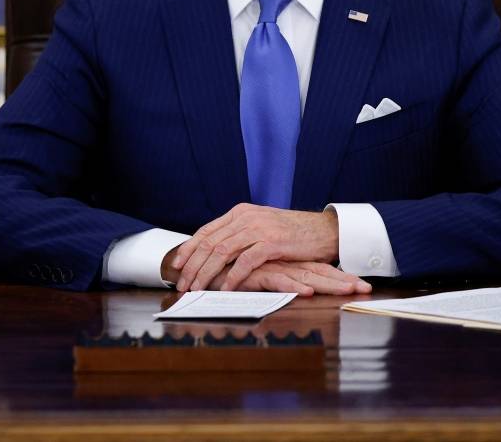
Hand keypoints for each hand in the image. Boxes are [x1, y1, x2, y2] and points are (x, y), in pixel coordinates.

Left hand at [170, 204, 338, 291]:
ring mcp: (259, 228)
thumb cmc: (292, 234)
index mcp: (240, 212)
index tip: (176, 266)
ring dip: (207, 273)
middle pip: (210, 242)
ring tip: (197, 289)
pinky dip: (233, 276)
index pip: (206, 230)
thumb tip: (215, 252)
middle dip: (192, 266)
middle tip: (182, 285)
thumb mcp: (261, 227)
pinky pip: (245, 261)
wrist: (324, 230)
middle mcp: (246, 217)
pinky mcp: (272, 243)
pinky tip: (225, 289)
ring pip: (222, 252)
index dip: (189, 249)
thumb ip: (240, 234)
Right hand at [220, 260, 370, 295]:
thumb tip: (302, 288)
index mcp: (289, 264)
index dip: (341, 277)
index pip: (319, 270)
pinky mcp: (258, 271)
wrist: (210, 261)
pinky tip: (308, 293)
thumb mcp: (263, 277)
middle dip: (343, 282)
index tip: (364, 287)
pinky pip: (279, 280)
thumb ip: (279, 279)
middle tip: (367, 290)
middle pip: (319, 272)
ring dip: (329, 284)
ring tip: (350, 291)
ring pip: (306, 276)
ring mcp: (273, 265)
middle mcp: (284, 263)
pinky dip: (294, 287)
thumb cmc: (236, 272)